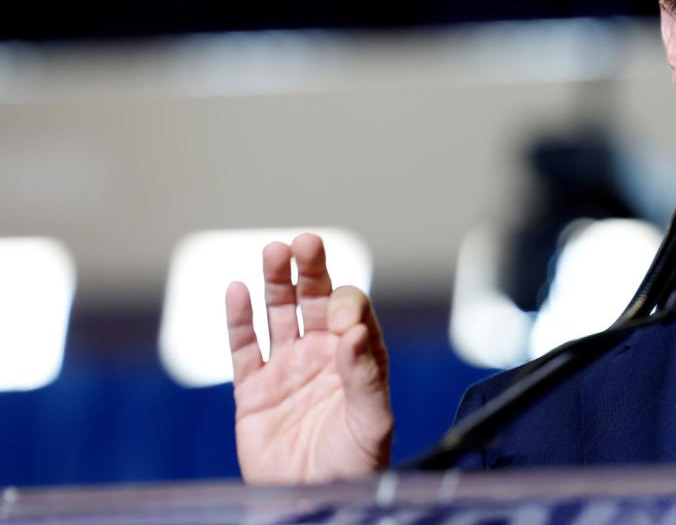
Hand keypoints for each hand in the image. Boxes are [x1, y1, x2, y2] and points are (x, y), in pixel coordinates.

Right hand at [226, 233, 392, 482]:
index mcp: (358, 358)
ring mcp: (286, 369)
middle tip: (304, 242)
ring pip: (278, 313)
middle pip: (315, 299)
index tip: (341, 321)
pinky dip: (238, 319)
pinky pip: (243, 347)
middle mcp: (322, 355)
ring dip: (276, 283)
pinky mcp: (254, 390)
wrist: (312, 504)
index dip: (347, 306)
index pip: (352, 313)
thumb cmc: (355, 467)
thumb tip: (356, 330)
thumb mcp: (372, 421)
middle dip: (310, 270)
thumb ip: (365, 375)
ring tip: (274, 252)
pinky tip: (238, 290)